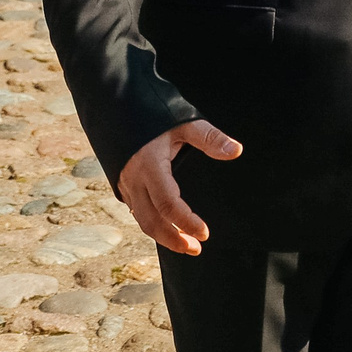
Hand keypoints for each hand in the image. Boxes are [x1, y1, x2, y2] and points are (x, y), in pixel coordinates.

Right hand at [116, 120, 240, 254]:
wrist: (116, 102)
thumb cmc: (152, 111)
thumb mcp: (184, 121)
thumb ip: (209, 138)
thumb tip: (236, 150)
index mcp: (150, 166)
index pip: (168, 204)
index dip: (185, 222)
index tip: (204, 233)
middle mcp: (134, 179)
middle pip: (151, 221)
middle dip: (173, 239)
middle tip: (195, 248)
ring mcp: (125, 183)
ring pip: (141, 220)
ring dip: (162, 236)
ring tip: (185, 246)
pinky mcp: (122, 184)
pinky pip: (136, 211)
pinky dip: (151, 224)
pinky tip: (166, 229)